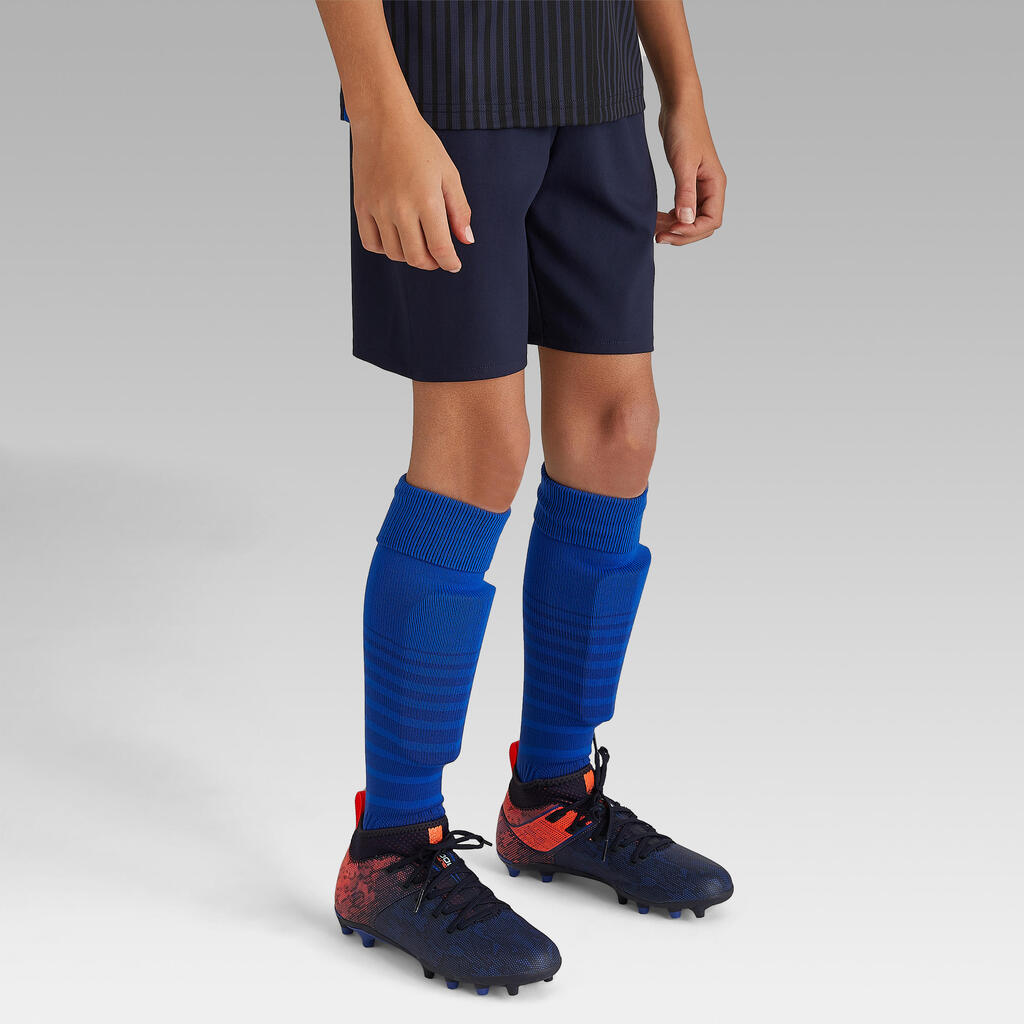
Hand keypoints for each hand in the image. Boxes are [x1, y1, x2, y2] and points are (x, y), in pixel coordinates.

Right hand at [350, 105, 471, 271]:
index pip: (440, 248)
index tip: (454, 265)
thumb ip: (459, 210)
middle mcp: (400, 207)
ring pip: (395, 253)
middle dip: (432, 263)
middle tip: (438, 257)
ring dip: (410, 256)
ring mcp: (378, 208)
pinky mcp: (362, 206)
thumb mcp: (449, 174)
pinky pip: (371, 243)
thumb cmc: (419, 144)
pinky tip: (396, 237)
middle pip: (416, 257)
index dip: (450, 263)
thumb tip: (466, 240)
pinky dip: (385, 248)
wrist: (383, 121)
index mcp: (426, 200)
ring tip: (419, 244)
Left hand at [656, 100, 725, 245]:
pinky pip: (683, 209)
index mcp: (715, 184)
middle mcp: (711, 188)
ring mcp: (700, 186)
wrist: (678, 106)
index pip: (711, 221)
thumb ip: (685, 193)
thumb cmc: (684, 128)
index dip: (691, 231)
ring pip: (692, 219)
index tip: (669, 231)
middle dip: (682, 234)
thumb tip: (686, 221)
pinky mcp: (688, 182)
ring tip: (654, 229)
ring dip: (675, 228)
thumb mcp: (683, 163)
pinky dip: (672, 218)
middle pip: (702, 225)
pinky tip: (658, 219)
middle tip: (658, 237)